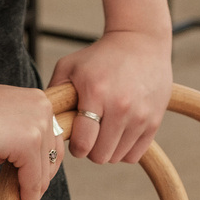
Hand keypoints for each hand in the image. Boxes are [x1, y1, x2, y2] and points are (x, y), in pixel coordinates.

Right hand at [0, 82, 64, 199]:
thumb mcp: (2, 112)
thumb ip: (17, 126)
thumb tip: (25, 152)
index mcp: (39, 100)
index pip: (52, 141)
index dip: (44, 166)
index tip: (33, 183)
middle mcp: (44, 110)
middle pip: (52, 158)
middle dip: (40, 181)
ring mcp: (38, 126)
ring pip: (43, 173)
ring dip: (34, 195)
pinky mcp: (27, 143)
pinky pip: (32, 182)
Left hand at [50, 29, 171, 164]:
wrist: (140, 42)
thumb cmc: (100, 55)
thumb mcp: (70, 65)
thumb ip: (54, 93)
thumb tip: (46, 123)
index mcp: (95, 92)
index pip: (83, 143)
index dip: (75, 146)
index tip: (76, 137)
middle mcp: (120, 106)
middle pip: (100, 156)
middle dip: (91, 149)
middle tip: (89, 134)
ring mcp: (139, 115)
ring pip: (117, 157)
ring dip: (107, 149)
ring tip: (104, 130)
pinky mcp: (154, 121)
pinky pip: (134, 155)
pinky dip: (124, 150)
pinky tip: (119, 132)